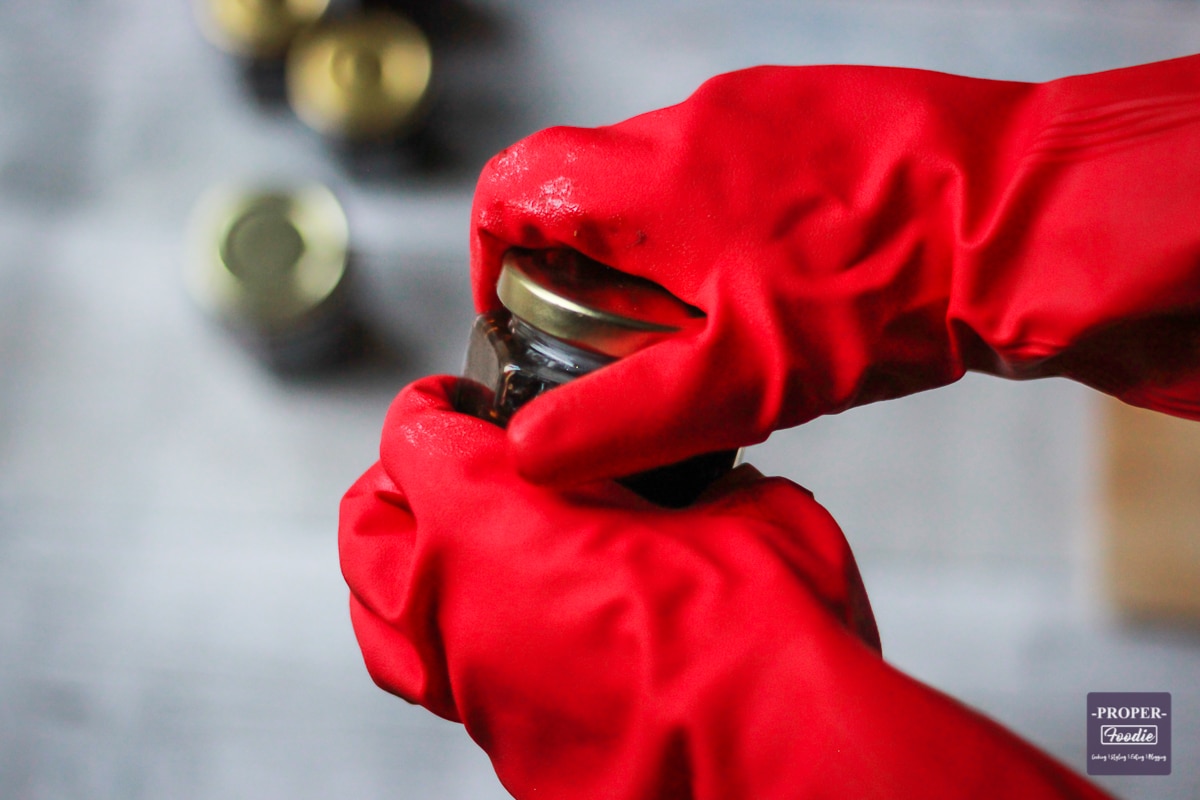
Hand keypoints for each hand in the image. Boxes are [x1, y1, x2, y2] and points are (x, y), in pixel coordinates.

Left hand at [340, 376, 1110, 798]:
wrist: (774, 756)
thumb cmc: (750, 631)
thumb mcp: (737, 506)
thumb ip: (697, 484)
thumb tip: (709, 493)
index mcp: (486, 519)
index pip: (413, 438)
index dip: (434, 408)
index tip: (461, 405)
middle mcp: (451, 605)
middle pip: (366, 529)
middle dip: (397, 491)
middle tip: (451, 471)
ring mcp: (467, 688)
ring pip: (385, 619)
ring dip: (412, 573)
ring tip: (466, 553)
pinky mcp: (499, 749)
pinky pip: (447, 684)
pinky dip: (463, 644)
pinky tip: (524, 632)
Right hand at [471, 58, 1199, 485]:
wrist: (1021, 224)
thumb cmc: (885, 295)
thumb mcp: (742, 379)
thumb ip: (625, 417)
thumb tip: (530, 450)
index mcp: (654, 179)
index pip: (516, 185)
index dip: (494, 250)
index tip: (517, 307)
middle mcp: (695, 121)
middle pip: (589, 183)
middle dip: (585, 260)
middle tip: (627, 334)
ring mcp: (759, 105)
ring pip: (666, 172)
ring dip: (662, 238)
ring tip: (715, 310)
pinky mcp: (814, 108)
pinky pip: (737, 157)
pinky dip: (728, 213)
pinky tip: (781, 269)